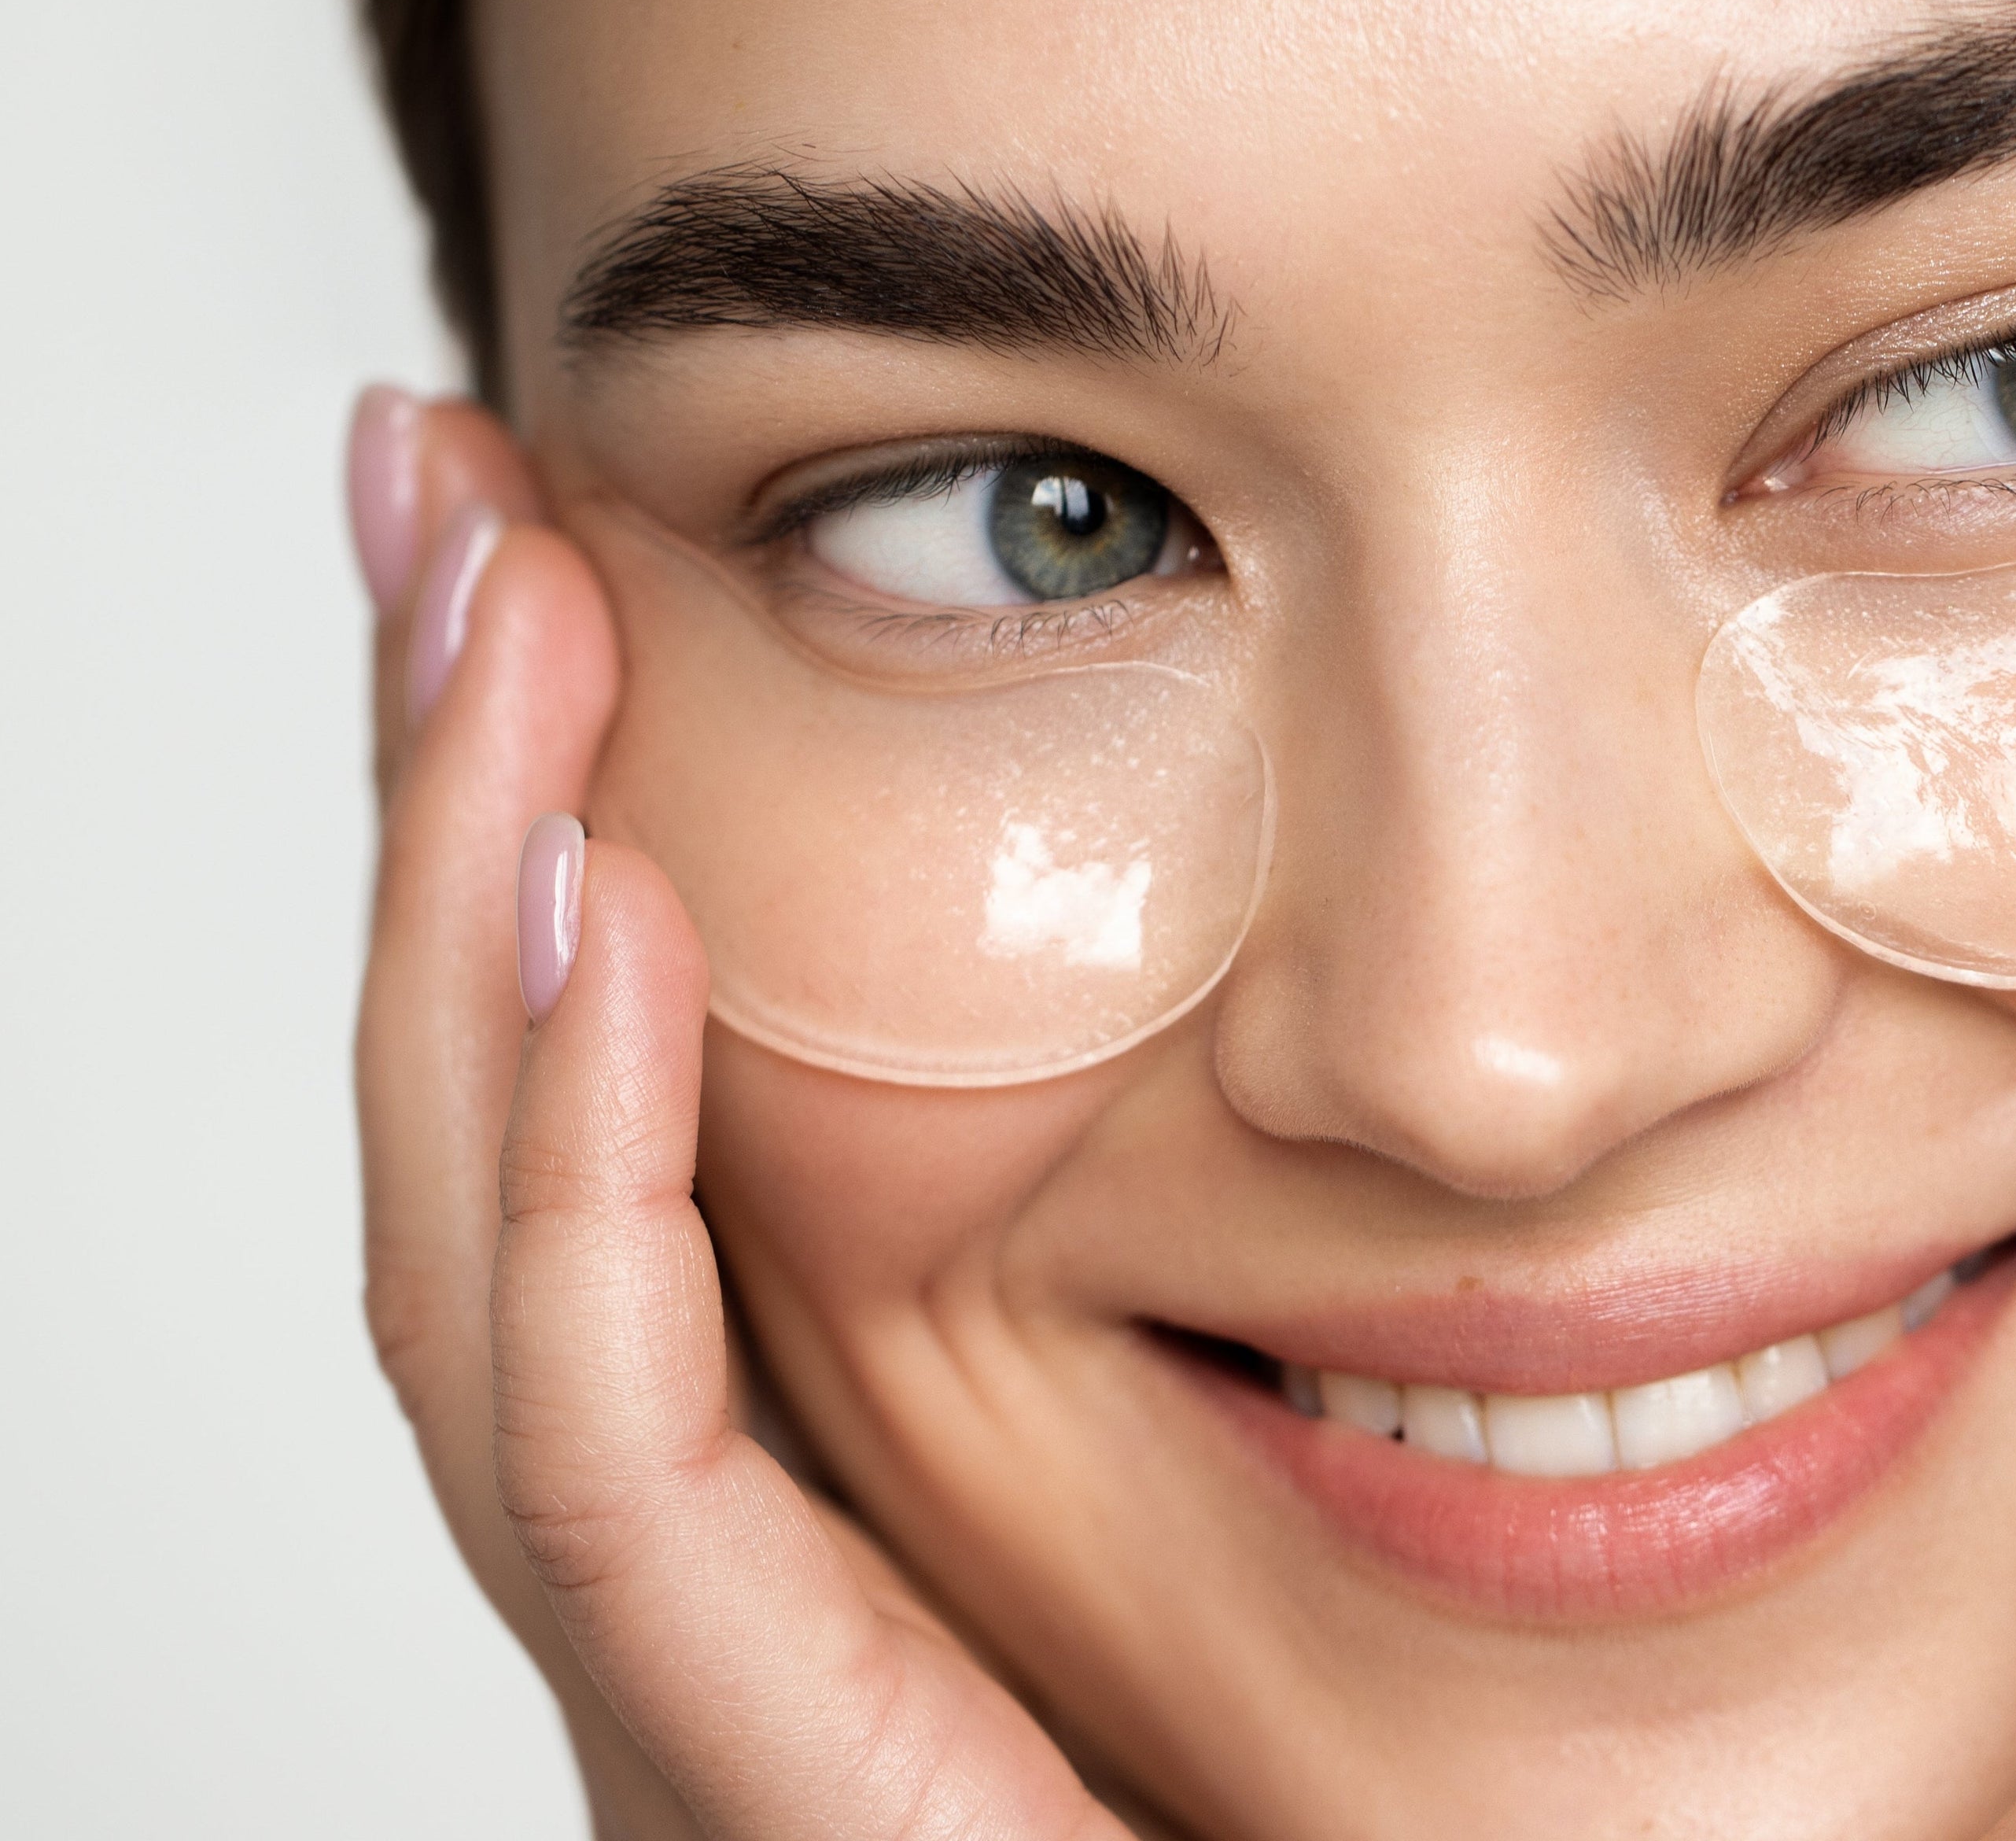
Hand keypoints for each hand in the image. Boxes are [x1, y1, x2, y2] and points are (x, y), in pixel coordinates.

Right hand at [349, 410, 1131, 1837]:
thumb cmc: (1371, 1753)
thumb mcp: (1265, 1388)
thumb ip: (1208, 1196)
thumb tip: (1263, 866)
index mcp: (797, 1447)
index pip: (608, 1098)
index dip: (545, 810)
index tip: (551, 543)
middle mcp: (711, 1535)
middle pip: (504, 1133)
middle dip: (457, 801)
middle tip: (450, 495)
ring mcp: (696, 1658)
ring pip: (490, 1258)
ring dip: (477, 918)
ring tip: (499, 626)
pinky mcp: (744, 1760)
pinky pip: (609, 1457)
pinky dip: (581, 1183)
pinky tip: (608, 920)